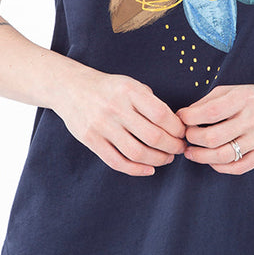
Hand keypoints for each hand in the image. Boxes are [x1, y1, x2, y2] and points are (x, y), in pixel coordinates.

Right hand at [56, 67, 186, 176]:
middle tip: (179, 148)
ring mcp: (102, 126)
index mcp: (129, 91)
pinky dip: (136, 170)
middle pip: (153, 136)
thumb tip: (174, 123)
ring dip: (158, 160)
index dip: (177, 127)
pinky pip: (117, 162)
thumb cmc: (108, 88)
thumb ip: (150, 100)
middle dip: (172, 146)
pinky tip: (149, 169)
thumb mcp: (130, 84)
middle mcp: (116, 108)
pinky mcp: (91, 140)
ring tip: (167, 158)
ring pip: (137, 153)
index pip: (161, 114)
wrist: (71, 88)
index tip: (182, 132)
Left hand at [176, 81, 253, 173]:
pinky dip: (219, 167)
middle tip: (186, 137)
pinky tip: (211, 161)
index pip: (209, 112)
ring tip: (191, 153)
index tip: (181, 119)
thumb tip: (184, 116)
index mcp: (243, 98)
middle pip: (213, 137)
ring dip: (201, 157)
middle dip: (192, 139)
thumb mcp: (234, 90)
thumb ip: (209, 101)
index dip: (189, 118)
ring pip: (223, 155)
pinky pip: (238, 167)